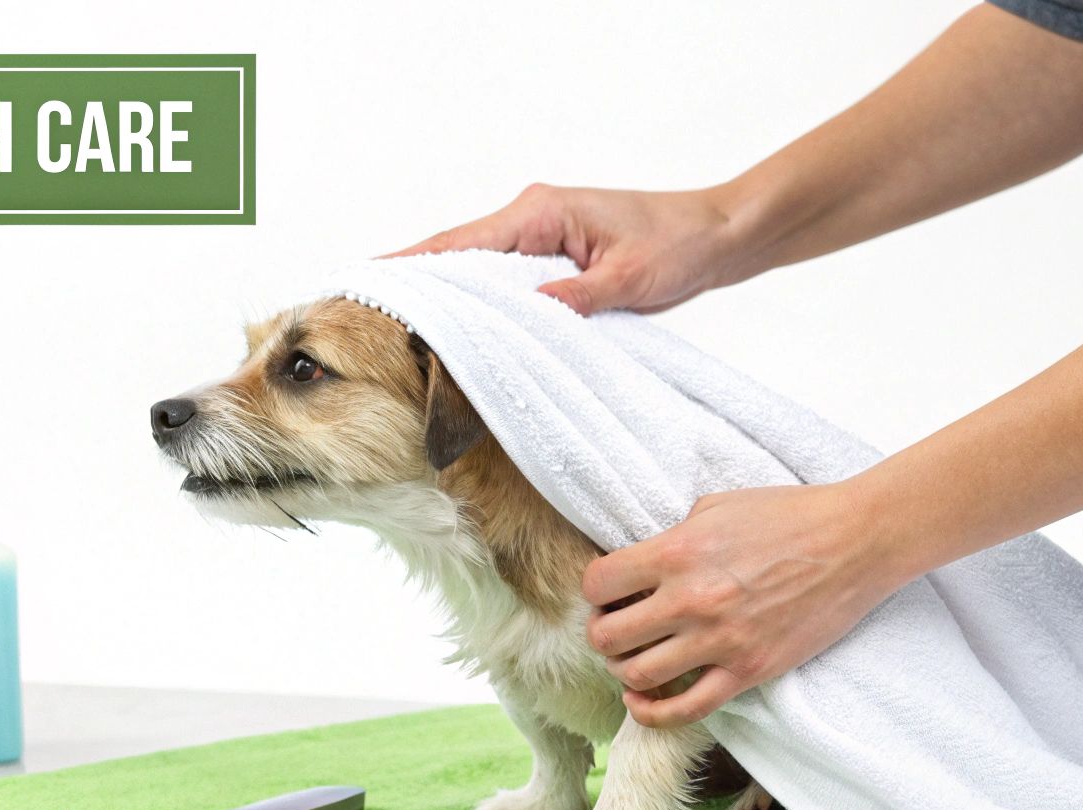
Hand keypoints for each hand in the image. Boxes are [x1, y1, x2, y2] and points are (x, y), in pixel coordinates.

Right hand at [386, 184, 749, 315]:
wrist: (717, 235)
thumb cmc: (681, 246)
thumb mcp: (631, 278)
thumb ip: (578, 297)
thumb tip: (533, 313)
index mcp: (543, 212)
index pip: (464, 241)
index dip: (414, 263)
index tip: (371, 279)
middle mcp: (533, 217)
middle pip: (456, 252)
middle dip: (413, 279)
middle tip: (365, 308)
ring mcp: (540, 235)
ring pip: (475, 267)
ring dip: (443, 293)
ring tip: (395, 322)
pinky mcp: (551, 256)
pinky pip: (501, 280)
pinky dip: (476, 299)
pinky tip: (455, 325)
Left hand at [583, 483, 906, 727]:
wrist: (856, 541)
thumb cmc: (788, 515)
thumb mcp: (716, 506)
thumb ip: (673, 536)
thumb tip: (642, 564)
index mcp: (677, 552)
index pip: (597, 584)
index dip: (594, 590)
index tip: (608, 593)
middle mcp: (690, 600)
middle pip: (608, 637)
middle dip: (603, 634)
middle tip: (615, 629)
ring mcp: (720, 640)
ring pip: (637, 676)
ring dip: (624, 672)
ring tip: (634, 660)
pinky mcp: (749, 670)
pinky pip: (685, 710)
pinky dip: (652, 714)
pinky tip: (641, 704)